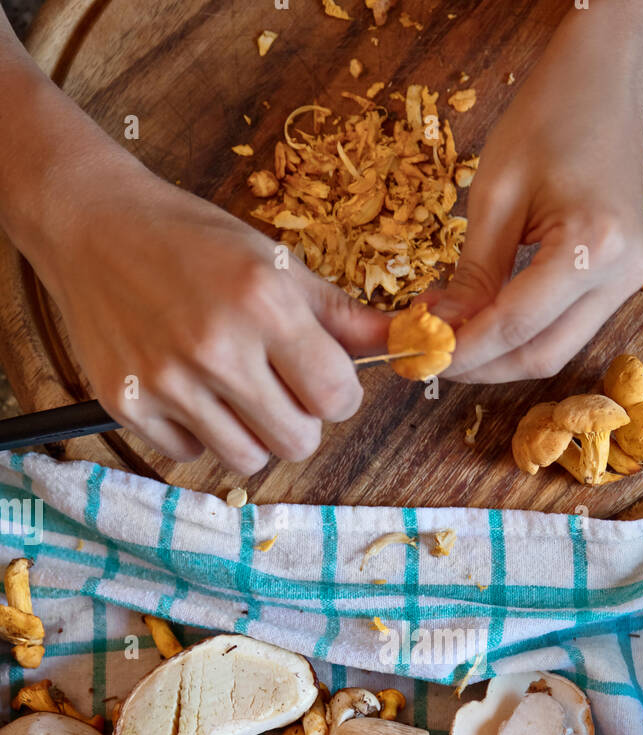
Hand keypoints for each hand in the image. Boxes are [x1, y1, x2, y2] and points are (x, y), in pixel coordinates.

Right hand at [34, 170, 388, 472]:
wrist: (92, 223)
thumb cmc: (192, 241)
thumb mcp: (274, 262)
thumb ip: (340, 316)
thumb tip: (406, 343)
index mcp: (264, 302)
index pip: (337, 398)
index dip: (336, 395)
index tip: (319, 378)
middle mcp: (216, 346)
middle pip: (297, 443)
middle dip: (297, 421)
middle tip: (276, 387)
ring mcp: (167, 380)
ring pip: (246, 459)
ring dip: (250, 435)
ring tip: (233, 392)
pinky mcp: (127, 403)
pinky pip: (188, 454)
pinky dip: (195, 433)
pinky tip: (187, 390)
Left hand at [431, 10, 642, 384]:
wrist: (604, 82)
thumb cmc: (548, 119)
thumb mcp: (496, 194)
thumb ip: (472, 274)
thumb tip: (441, 331)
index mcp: (592, 245)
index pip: (516, 324)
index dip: (463, 349)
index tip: (417, 356)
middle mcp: (622, 274)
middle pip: (542, 355)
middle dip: (481, 366)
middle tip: (428, 357)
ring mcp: (630, 281)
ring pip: (555, 349)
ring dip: (500, 356)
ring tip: (450, 339)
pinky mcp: (624, 280)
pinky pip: (567, 327)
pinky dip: (522, 334)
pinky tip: (484, 322)